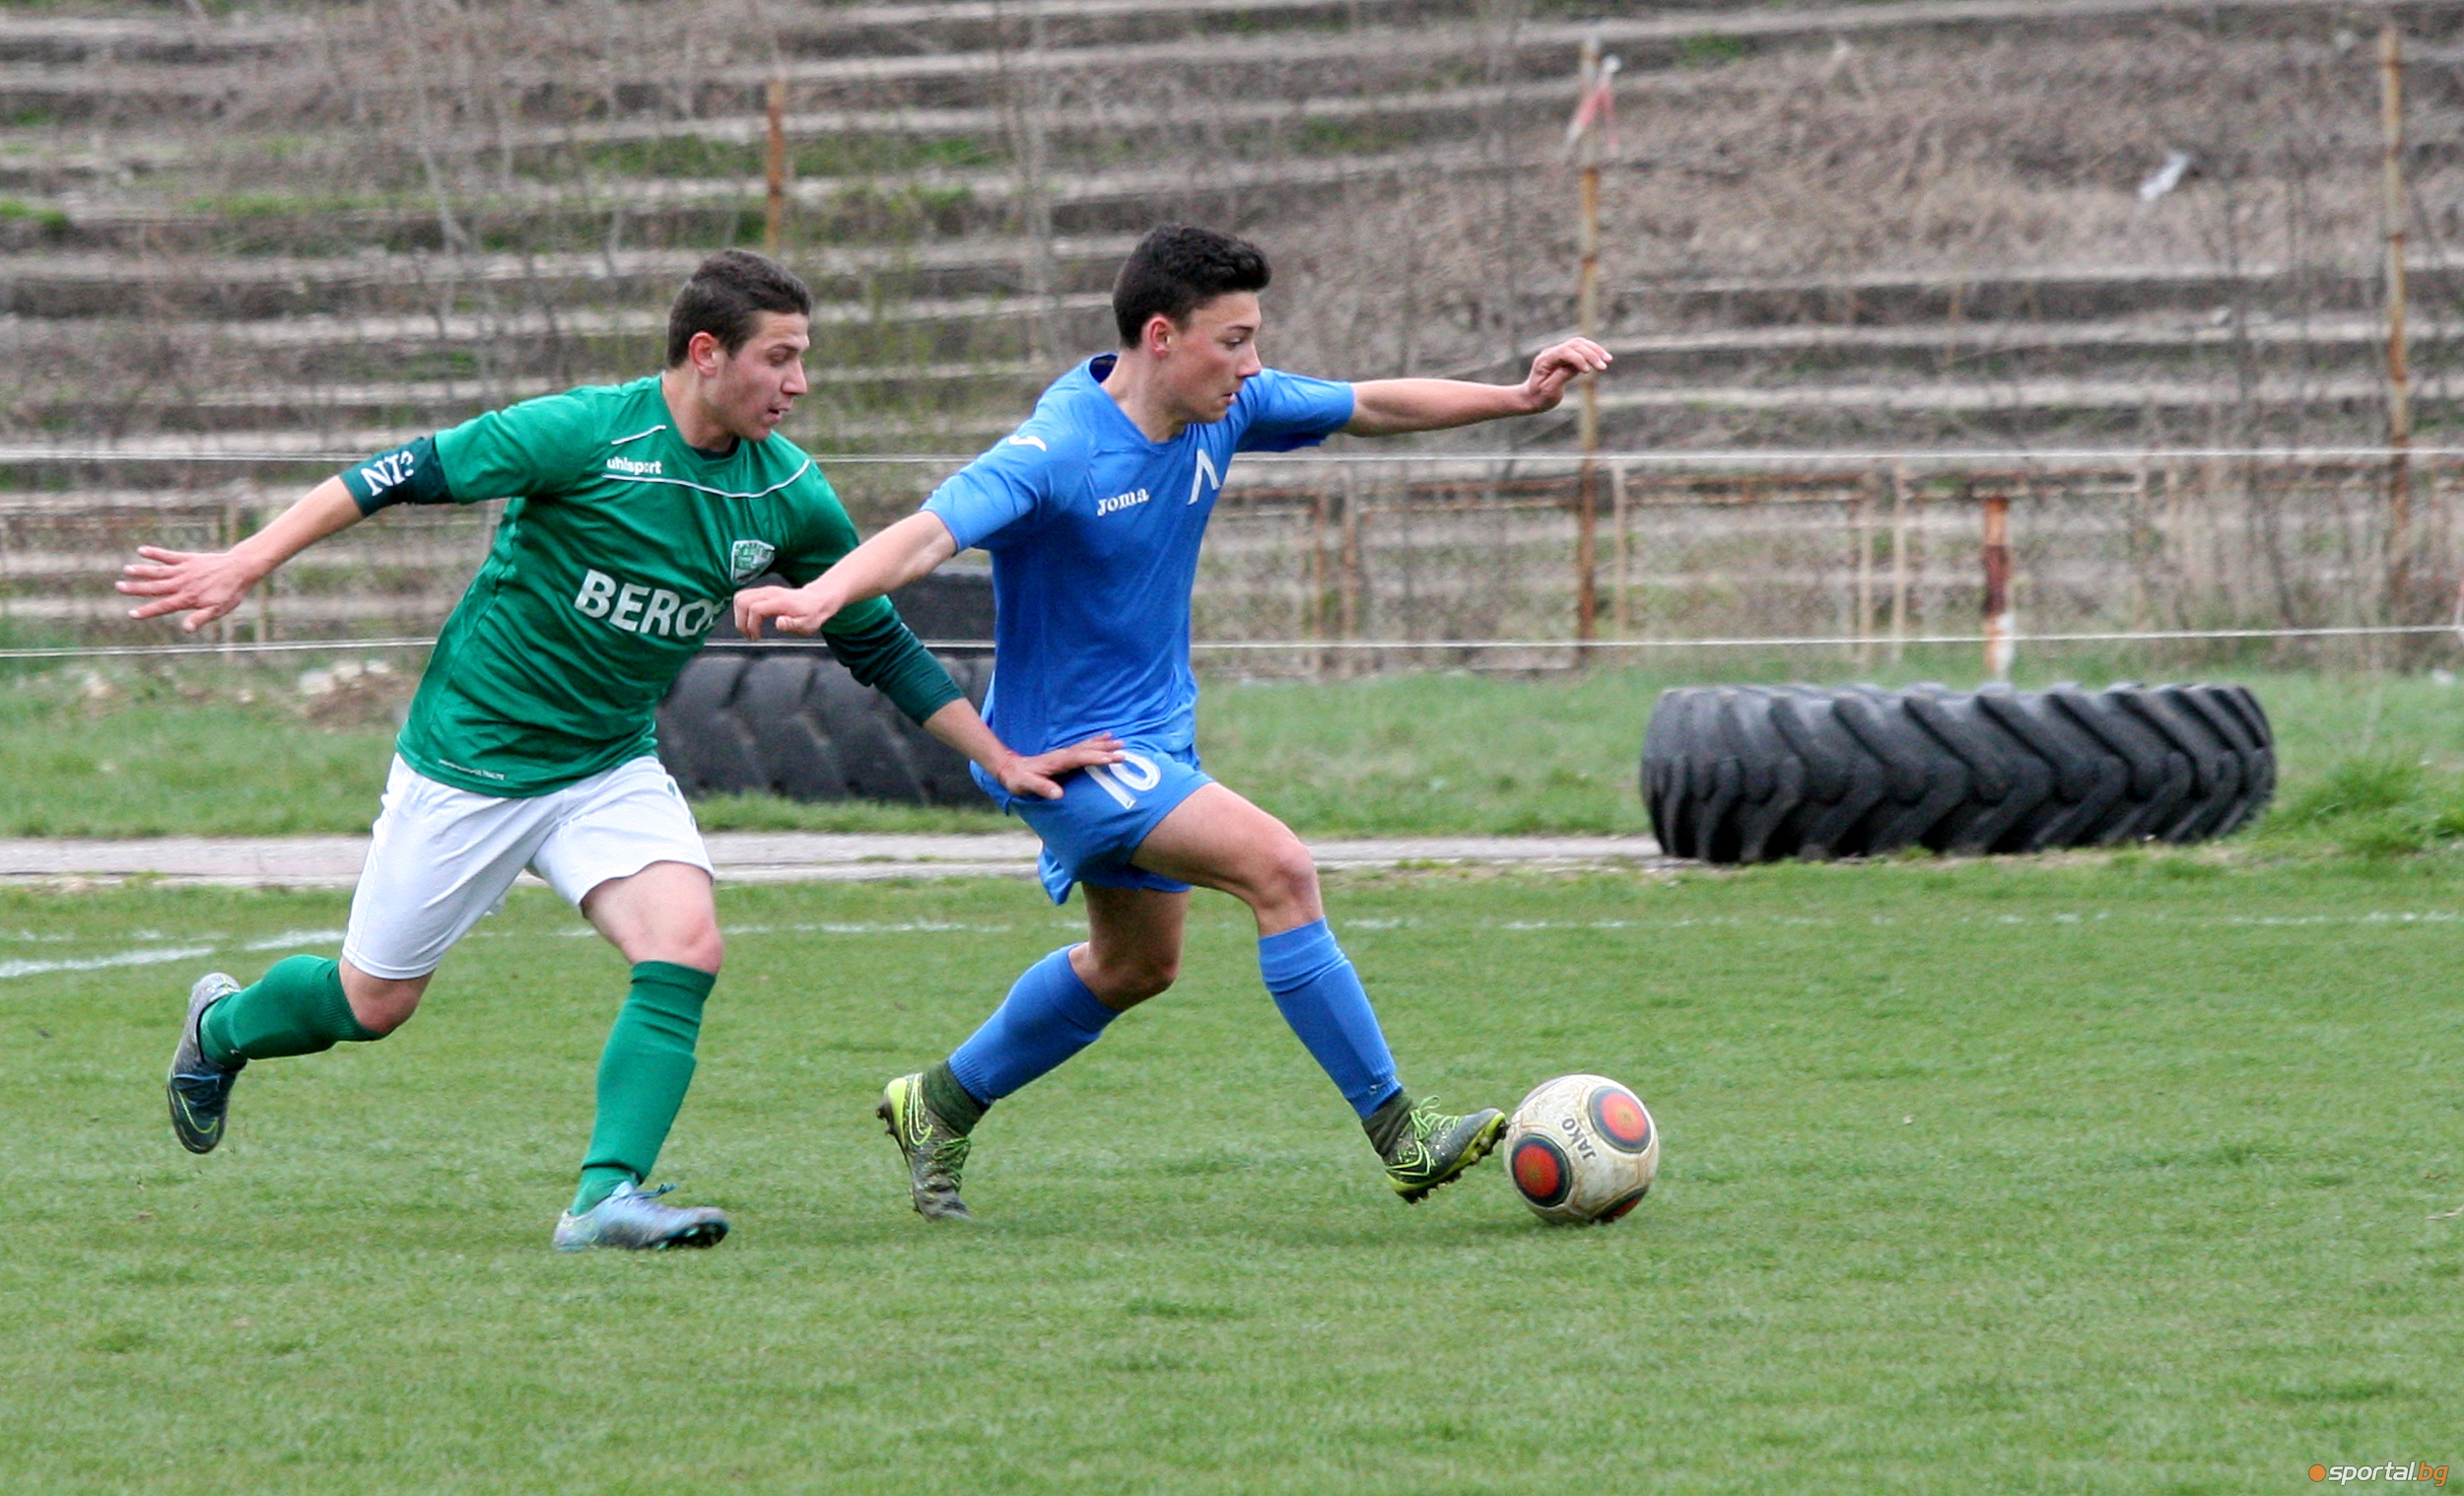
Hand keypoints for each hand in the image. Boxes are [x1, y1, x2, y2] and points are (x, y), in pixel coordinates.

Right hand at [117, 545, 264, 630]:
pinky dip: (155, 553)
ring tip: (126, 569)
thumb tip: (186, 629)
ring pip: (159, 571)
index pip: (163, 606)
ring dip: (142, 570)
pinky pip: (168, 556)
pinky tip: (141, 550)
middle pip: (155, 587)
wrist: (241, 569)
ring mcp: (184, 570)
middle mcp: (182, 584)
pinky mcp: (188, 559)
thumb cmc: (230, 593)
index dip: (147, 611)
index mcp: (188, 598)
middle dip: (136, 588)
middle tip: (118, 586)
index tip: (132, 614)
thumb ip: (200, 618)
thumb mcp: (218, 609)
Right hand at [734, 581, 836, 637]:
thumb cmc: (811, 614)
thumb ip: (792, 625)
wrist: (818, 600)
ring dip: (739, 616)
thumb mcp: (807, 625)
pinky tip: (751, 623)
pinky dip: (742, 611)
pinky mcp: (763, 592)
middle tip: (749, 635)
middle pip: (742, 600)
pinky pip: (744, 597)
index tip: (756, 637)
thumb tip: (779, 623)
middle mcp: (770, 592)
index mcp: (779, 601)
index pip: (755, 609)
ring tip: (748, 630)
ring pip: (740, 597)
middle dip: (741, 621)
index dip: (751, 625)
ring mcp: (766, 590)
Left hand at [992, 733, 1124, 800]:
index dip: (1097, 758)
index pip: (1081, 758)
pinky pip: (1084, 747)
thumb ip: (1042, 788)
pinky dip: (1095, 742)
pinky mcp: (1064, 756)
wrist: (1010, 768)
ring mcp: (1064, 754)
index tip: (1113, 759)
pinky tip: (1103, 738)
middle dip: (1106, 750)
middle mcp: (1063, 755)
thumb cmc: (1019, 779)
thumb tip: (1058, 794)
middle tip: (1123, 749)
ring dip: (1103, 744)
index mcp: (1058, 762)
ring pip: (1088, 746)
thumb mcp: (1027, 785)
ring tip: (1119, 741)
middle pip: (1088, 750)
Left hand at [1518, 337, 1612, 412]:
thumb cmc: (1539, 397)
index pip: (1564, 352)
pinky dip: (1593, 352)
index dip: (1578, 359)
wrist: (1531, 398)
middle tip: (1603, 366)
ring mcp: (1557, 352)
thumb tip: (1577, 366)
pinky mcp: (1565, 355)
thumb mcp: (1549, 391)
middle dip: (1590, 354)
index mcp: (1544, 361)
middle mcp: (1551, 353)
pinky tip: (1603, 359)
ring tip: (1608, 360)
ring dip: (1595, 350)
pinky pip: (1581, 349)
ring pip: (1579, 344)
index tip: (1589, 371)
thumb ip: (1561, 376)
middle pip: (1574, 345)